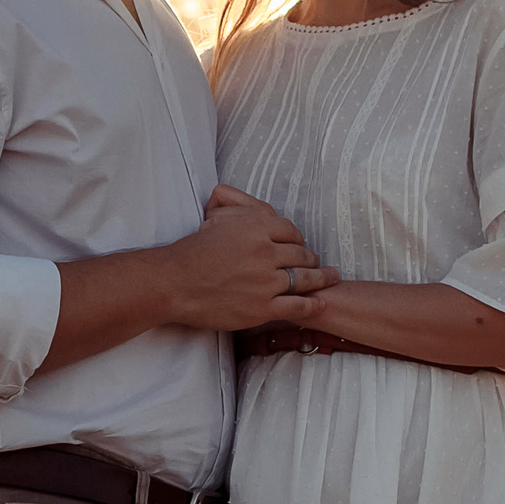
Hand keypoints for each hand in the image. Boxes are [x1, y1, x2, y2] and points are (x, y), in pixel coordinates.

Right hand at [162, 185, 340, 330]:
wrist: (174, 283)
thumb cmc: (192, 252)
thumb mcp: (216, 218)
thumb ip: (235, 205)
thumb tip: (238, 196)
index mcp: (255, 227)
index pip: (290, 231)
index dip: (298, 240)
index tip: (301, 246)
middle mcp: (264, 252)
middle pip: (301, 255)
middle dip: (312, 259)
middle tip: (318, 263)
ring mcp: (265, 281)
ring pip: (304, 279)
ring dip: (321, 279)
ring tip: (331, 278)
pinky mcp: (262, 308)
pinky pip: (297, 306)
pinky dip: (312, 304)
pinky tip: (320, 302)